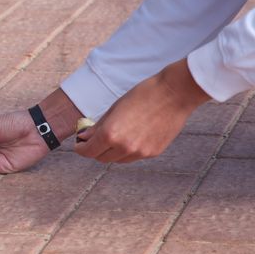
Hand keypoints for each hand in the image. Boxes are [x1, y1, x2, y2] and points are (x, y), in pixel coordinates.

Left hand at [75, 58, 209, 162]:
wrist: (175, 93)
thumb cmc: (143, 95)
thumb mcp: (114, 108)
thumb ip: (98, 126)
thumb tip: (84, 137)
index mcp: (110, 134)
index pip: (88, 151)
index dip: (81, 149)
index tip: (79, 144)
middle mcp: (124, 147)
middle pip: (101, 158)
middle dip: (94, 150)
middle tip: (93, 140)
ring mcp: (140, 152)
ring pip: (117, 159)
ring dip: (111, 152)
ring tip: (114, 136)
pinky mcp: (153, 153)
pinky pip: (133, 156)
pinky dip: (127, 150)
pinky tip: (130, 136)